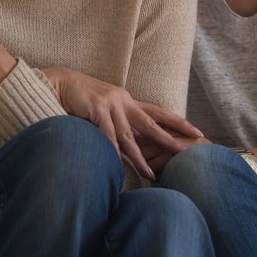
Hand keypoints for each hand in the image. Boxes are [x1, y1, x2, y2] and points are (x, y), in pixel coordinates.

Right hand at [42, 67, 203, 179]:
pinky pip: (106, 134)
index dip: (177, 122)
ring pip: (128, 136)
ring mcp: (110, 104)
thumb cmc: (81, 98)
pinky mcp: (96, 109)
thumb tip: (131, 143)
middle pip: (151, 123)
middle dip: (169, 138)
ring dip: (139, 158)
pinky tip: (117, 163)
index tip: (196, 131)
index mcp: (128, 100)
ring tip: (149, 174)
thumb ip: (118, 122)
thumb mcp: (105, 107)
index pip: (158, 112)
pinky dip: (112, 150)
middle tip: (186, 151)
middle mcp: (123, 101)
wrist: (59, 82)